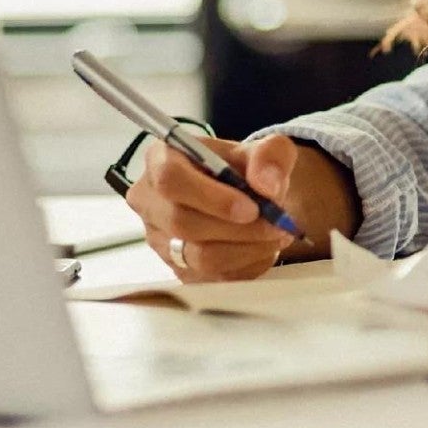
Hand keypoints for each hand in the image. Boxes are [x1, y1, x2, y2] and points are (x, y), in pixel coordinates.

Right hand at [124, 133, 300, 281]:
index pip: (170, 179)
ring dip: (246, 249)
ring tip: (276, 234)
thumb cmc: (248, 168)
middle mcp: (150, 200)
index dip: (211, 197)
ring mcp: (160, 239)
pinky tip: (264, 248)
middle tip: (276, 224)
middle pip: (182, 223)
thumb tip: (267, 186)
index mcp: (161, 158)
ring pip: (198, 257)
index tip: (252, 208)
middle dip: (238, 228)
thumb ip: (271, 157)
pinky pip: (211, 278)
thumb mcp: (268, 149)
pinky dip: (246, 265)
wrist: (249, 197)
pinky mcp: (177, 269)